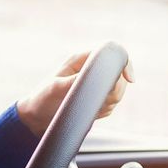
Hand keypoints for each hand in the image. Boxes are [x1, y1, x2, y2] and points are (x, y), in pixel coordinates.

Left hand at [16, 51, 133, 136]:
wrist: (37, 116)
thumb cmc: (42, 98)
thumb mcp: (56, 88)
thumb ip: (77, 81)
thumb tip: (99, 78)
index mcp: (81, 59)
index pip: (113, 51)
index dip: (124, 63)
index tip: (129, 79)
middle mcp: (92, 69)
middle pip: (121, 75)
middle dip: (114, 90)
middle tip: (96, 100)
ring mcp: (97, 83)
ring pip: (119, 92)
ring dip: (108, 102)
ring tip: (86, 107)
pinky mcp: (98, 98)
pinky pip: (113, 105)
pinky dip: (104, 110)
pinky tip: (88, 112)